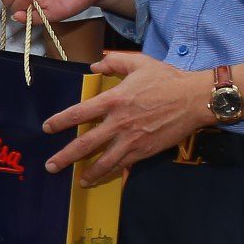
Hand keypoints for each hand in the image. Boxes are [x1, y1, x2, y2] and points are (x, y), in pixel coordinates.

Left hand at [43, 51, 212, 182]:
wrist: (195, 99)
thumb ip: (114, 61)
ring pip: (104, 161)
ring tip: (77, 181)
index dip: (60, 121)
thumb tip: (94, 65)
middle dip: (65, 157)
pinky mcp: (145, 151)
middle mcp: (119, 123)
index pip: (79, 113)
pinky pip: (124, 165)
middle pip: (86, 144)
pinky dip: (111, 173)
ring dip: (89, 173)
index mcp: (114, 100)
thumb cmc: (167, 79)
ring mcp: (132, 140)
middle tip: (51, 166)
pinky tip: (102, 178)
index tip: (48, 127)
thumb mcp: (139, 63)